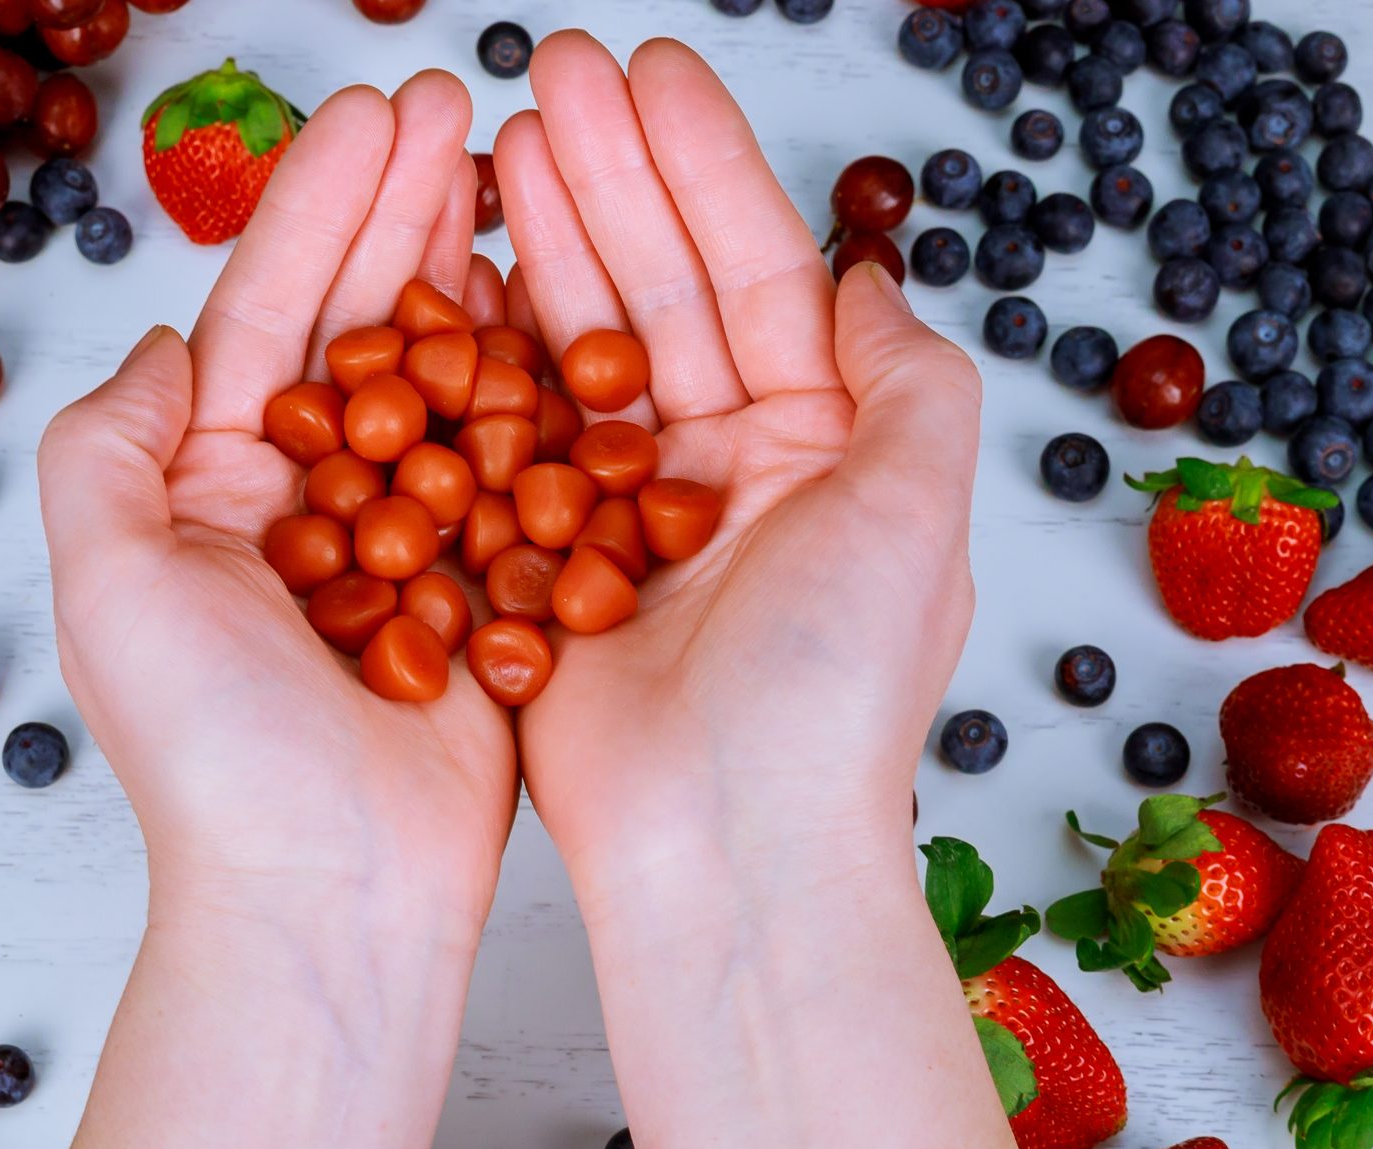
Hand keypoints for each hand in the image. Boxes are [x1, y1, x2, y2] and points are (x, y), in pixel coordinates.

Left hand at [40, 72, 514, 942]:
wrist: (329, 899)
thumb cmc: (210, 763)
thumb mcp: (113, 587)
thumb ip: (109, 450)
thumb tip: (155, 343)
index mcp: (212, 493)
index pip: (267, 316)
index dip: (320, 208)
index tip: (378, 113)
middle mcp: (307, 509)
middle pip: (363, 326)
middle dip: (406, 210)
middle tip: (464, 105)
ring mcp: (404, 548)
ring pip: (449, 382)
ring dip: (479, 272)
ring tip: (519, 171)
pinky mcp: (486, 596)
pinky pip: (519, 470)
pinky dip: (543, 385)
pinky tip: (570, 303)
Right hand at [493, 35, 984, 914]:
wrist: (728, 847)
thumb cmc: (832, 692)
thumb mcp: (916, 509)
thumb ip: (910, 379)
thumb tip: (872, 277)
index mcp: (821, 450)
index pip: (757, 274)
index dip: (702, 166)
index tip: (647, 74)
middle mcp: (727, 474)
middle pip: (659, 292)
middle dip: (609, 177)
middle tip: (550, 74)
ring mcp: (627, 520)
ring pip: (579, 350)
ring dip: (545, 240)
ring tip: (499, 138)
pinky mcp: (543, 574)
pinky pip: (512, 441)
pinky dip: (484, 356)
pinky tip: (456, 269)